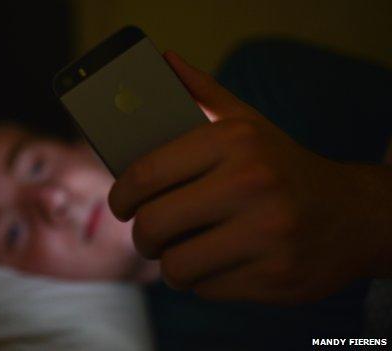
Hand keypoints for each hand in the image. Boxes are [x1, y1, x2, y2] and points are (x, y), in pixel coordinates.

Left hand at [108, 51, 391, 303]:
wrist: (352, 215)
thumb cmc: (282, 167)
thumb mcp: (248, 123)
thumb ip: (203, 92)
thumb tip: (163, 61)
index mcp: (235, 140)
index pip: (146, 173)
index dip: (121, 196)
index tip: (121, 205)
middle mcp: (252, 184)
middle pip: (153, 225)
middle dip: (142, 236)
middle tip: (148, 235)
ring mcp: (267, 235)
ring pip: (176, 266)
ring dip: (170, 264)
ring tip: (180, 253)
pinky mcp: (276, 277)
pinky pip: (206, 289)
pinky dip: (203, 281)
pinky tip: (218, 264)